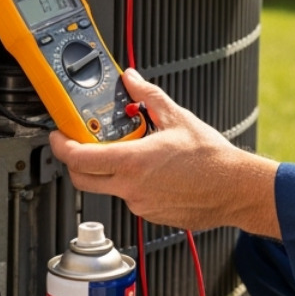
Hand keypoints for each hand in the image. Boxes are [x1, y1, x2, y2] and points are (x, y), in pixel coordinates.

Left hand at [48, 70, 280, 236]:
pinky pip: (131, 198)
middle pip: (82, 179)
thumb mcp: (177, 117)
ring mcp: (140, 205)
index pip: (79, 158)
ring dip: (110, 171)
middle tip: (80, 144)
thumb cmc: (212, 159)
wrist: (236, 188)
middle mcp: (131, 188)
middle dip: (74, 161)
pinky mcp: (151, 215)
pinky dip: (133, 183)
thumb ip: (148, 96)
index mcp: (132, 162)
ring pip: (109, 188)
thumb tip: (132, 80)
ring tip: (132, 152)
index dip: (60, 146)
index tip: (58, 136)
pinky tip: (153, 172)